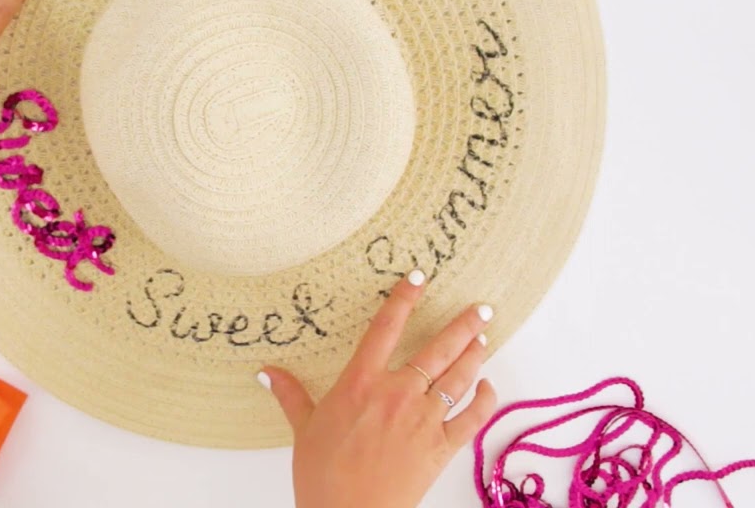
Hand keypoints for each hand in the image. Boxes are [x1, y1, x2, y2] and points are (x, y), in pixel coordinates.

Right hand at [262, 270, 496, 507]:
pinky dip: (484, 400)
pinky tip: (488, 386)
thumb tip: (266, 372)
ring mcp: (423, 419)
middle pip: (438, 349)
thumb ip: (290, 395)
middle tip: (480, 309)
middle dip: (462, 325)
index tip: (418, 279)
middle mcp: (397, 393)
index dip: (403, 299)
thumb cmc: (322, 475)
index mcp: (361, 383)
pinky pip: (472, 418)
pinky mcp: (440, 446)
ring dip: (475, 355)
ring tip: (483, 338)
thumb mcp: (303, 429)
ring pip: (459, 377)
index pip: (385, 329)